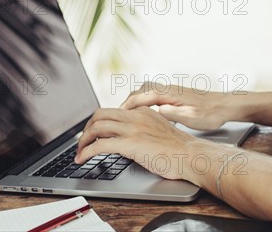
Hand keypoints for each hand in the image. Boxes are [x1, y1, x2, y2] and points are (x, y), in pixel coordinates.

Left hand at [75, 106, 203, 179]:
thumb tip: (129, 142)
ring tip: (79, 153)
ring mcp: (133, 129)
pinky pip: (100, 145)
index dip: (99, 123)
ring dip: (82, 141)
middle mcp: (136, 116)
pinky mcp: (131, 143)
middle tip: (82, 143)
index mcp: (144, 112)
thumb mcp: (160, 132)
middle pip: (100, 114)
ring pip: (97, 126)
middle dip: (86, 129)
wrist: (192, 155)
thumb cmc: (180, 150)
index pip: (113, 111)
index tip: (93, 134)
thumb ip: (144, 131)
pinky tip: (82, 159)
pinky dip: (86, 152)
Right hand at [120, 82, 231, 130]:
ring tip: (126, 116)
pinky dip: (142, 101)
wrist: (226, 105)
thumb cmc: (211, 113)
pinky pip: (151, 94)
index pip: (139, 97)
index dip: (125, 108)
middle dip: (126, 104)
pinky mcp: (174, 94)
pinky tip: (143, 113)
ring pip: (144, 91)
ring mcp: (170, 90)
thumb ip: (172, 114)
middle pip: (138, 92)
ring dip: (134, 102)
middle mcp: (167, 88)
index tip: (115, 117)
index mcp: (169, 93)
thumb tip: (155, 111)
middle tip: (116, 117)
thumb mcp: (192, 117)